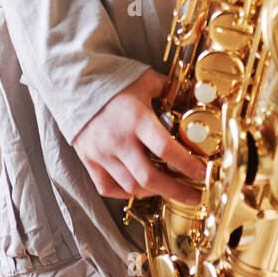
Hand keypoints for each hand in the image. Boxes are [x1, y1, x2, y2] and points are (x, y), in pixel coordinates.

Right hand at [73, 69, 206, 203]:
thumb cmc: (112, 80)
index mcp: (136, 118)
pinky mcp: (88, 159)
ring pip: (131, 187)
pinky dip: (125, 193)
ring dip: (154, 193)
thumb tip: (195, 93)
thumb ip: (169, 89)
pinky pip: (107, 187)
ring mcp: (101, 152)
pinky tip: (138, 188)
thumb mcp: (145, 80)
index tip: (204, 173)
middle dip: (177, 191)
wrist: (73, 82)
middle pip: (150, 178)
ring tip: (171, 191)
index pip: (167, 150)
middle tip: (194, 196)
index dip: (189, 166)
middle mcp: (119, 139)